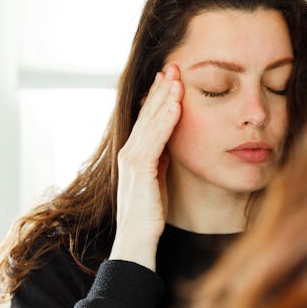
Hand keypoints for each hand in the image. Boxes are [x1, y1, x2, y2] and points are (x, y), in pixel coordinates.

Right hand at [110, 64, 182, 270]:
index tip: (170, 77)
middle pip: (147, 114)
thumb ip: (160, 159)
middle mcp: (129, 152)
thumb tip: (170, 142)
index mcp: (133, 153)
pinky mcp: (140, 170)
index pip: (146, 119)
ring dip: (165, 98)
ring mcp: (132, 160)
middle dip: (161, 89)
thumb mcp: (157, 178)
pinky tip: (177, 106)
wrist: (137, 241)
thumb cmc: (148, 214)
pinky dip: (166, 121)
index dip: (158, 97)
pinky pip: (156, 139)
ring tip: (177, 78)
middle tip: (173, 66)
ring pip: (151, 122)